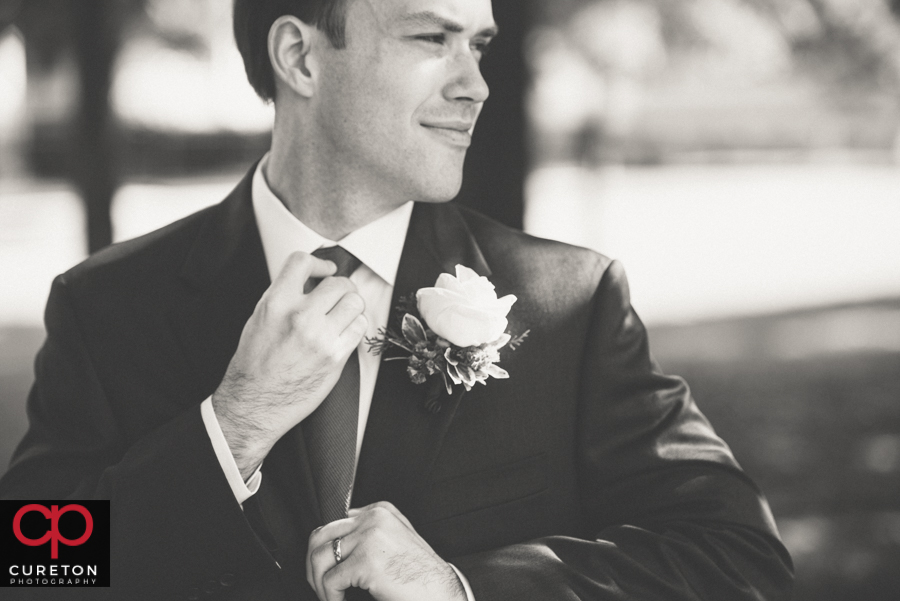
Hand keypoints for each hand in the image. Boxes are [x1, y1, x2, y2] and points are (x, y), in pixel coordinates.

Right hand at [212, 251, 367, 478]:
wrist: (255, 402)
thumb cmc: (254, 363)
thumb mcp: (259, 318)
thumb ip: (284, 296)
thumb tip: (310, 282)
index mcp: (276, 302)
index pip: (302, 262)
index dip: (319, 262)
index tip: (326, 269)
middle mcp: (299, 316)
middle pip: (339, 283)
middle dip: (342, 288)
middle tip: (339, 296)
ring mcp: (320, 337)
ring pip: (355, 303)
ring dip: (351, 307)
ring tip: (342, 315)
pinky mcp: (335, 357)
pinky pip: (359, 328)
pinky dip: (355, 327)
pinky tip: (344, 332)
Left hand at [307, 502, 465, 600]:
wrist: (439, 592)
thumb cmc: (420, 574)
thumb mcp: (396, 540)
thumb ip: (370, 532)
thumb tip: (337, 542)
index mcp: (379, 510)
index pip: (334, 523)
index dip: (325, 550)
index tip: (326, 570)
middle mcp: (373, 518)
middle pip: (321, 536)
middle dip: (314, 565)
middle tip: (320, 585)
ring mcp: (369, 537)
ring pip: (319, 558)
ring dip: (319, 583)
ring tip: (329, 597)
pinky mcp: (366, 561)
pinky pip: (330, 581)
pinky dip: (330, 597)